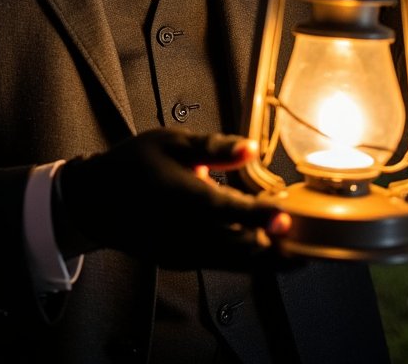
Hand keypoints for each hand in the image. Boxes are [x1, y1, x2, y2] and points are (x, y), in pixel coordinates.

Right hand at [54, 129, 289, 269]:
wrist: (96, 201)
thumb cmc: (134, 166)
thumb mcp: (170, 142)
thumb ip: (213, 147)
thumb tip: (249, 148)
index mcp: (182, 198)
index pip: (229, 211)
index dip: (260, 216)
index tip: (285, 215)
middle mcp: (185, 231)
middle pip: (240, 246)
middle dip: (277, 244)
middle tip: (311, 238)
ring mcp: (184, 251)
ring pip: (236, 262)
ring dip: (268, 258)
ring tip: (300, 252)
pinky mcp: (183, 261)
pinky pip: (223, 264)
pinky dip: (248, 260)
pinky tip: (268, 251)